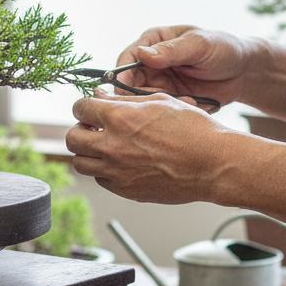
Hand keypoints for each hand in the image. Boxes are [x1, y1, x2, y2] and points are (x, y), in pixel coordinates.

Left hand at [66, 88, 233, 204]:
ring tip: (105, 147)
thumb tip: (100, 96)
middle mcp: (112, 146)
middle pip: (72, 139)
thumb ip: (124, 99)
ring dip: (88, 153)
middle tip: (93, 129)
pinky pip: (100, 179)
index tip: (90, 109)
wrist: (213, 164)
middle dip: (80, 130)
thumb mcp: (159, 101)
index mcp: (119, 118)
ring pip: (80, 163)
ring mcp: (116, 171)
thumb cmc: (193, 130)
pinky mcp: (125, 190)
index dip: (84, 106)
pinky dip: (104, 171)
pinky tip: (121, 163)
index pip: (79, 108)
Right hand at [115, 25, 258, 105]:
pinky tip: (195, 105)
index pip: (127, 58)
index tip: (125, 89)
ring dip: (163, 105)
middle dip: (144, 96)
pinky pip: (162, 110)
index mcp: (154, 41)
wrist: (245, 72)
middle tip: (167, 99)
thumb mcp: (199, 45)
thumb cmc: (224, 48)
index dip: (122, 75)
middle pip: (130, 84)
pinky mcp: (170, 99)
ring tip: (190, 101)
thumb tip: (142, 54)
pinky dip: (175, 111)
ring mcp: (160, 82)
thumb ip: (172, 51)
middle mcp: (151, 63)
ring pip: (145, 101)